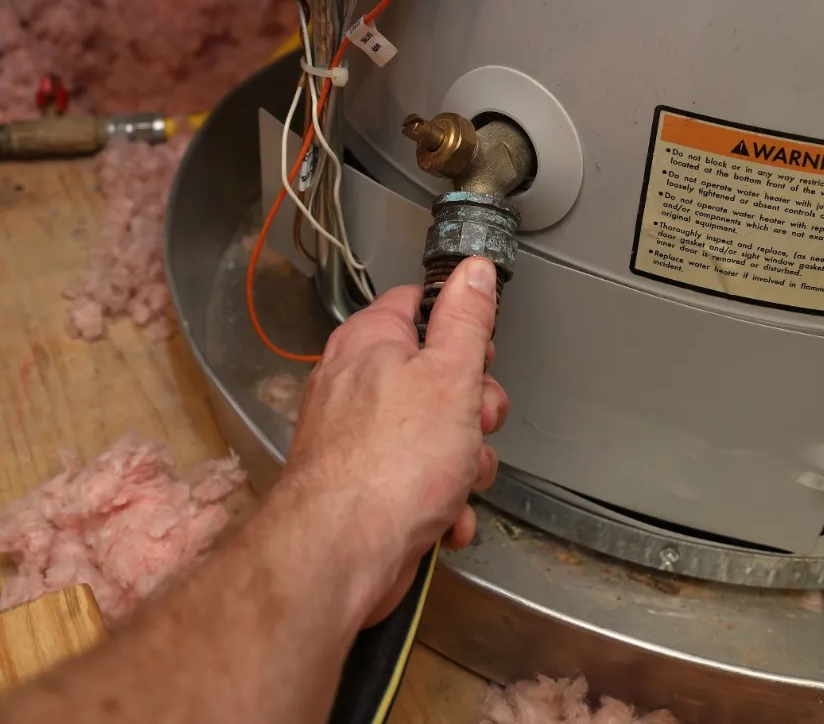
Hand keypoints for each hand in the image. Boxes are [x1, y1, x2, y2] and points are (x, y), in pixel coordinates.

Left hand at [280, 257, 509, 626]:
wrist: (342, 552)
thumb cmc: (391, 462)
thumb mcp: (450, 375)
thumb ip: (466, 320)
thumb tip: (473, 270)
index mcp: (370, 342)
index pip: (418, 305)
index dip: (460, 329)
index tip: (481, 356)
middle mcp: (354, 384)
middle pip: (434, 378)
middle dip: (472, 412)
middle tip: (477, 426)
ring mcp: (355, 438)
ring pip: (432, 437)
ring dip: (462, 466)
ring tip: (457, 483)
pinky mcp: (360, 487)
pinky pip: (414, 483)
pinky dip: (438, 504)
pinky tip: (444, 519)